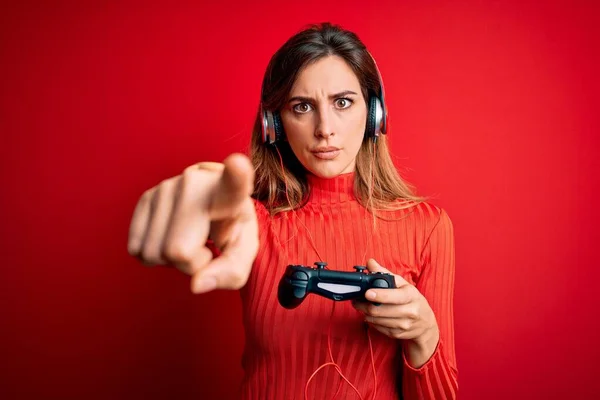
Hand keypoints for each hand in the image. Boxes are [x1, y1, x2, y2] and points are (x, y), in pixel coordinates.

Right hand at [127, 153, 258, 293]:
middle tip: (206, 247)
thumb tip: (196, 284)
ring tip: (189, 238)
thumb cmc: (232, 228)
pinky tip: (172, 237)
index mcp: (230, 192)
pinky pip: (137, 250)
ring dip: (172, 260)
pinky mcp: (145, 197)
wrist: (213, 204)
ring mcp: (165, 187)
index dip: (236, 175)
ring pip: (153, 253)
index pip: (234, 183)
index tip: (238, 165)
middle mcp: (195, 183)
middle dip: (191, 264)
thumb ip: (230, 272)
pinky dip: (154, 255)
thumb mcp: (243, 252)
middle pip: (177, 251)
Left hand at [352, 259, 438, 346]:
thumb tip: (370, 262)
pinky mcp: (397, 334)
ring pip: (376, 320)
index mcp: (411, 296)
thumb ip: (385, 273)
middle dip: (363, 305)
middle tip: (356, 300)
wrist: (426, 323)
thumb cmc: (412, 300)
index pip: (393, 296)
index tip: (367, 293)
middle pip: (379, 310)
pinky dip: (371, 321)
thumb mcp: (403, 284)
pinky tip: (371, 315)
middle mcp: (409, 311)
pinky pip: (378, 328)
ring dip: (365, 313)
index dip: (379, 295)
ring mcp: (404, 325)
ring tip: (361, 306)